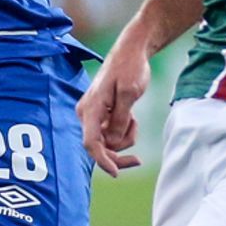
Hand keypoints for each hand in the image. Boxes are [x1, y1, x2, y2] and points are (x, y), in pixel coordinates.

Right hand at [76, 35, 150, 176]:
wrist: (130, 52)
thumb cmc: (130, 68)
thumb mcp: (130, 92)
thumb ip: (121, 118)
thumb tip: (113, 141)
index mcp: (91, 108)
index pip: (91, 142)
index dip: (102, 160)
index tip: (116, 173)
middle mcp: (86, 113)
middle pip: (99, 147)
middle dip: (118, 153)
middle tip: (139, 160)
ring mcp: (92, 115)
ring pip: (107, 142)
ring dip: (124, 138)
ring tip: (135, 120)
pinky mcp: (100, 116)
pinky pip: (110, 135)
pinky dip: (123, 132)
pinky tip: (131, 118)